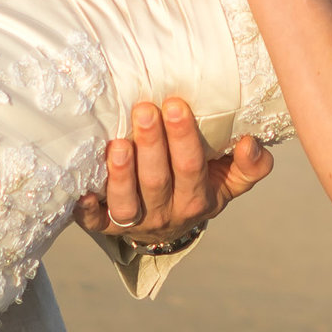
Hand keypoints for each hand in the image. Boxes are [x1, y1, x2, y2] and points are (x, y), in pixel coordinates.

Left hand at [72, 96, 273, 246]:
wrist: (170, 226)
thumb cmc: (200, 185)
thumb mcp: (230, 179)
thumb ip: (249, 165)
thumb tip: (250, 142)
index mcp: (197, 198)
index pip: (191, 168)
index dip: (183, 138)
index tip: (176, 104)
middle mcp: (166, 212)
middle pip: (157, 181)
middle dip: (151, 145)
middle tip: (145, 109)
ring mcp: (135, 221)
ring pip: (127, 203)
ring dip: (121, 175)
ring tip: (118, 144)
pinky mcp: (106, 226)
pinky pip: (94, 223)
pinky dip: (87, 211)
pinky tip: (81, 195)